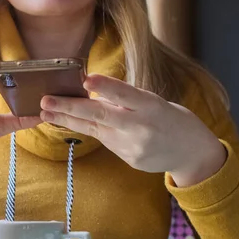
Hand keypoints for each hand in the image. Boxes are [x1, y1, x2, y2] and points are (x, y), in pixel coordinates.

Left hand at [40, 74, 226, 186]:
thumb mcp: (157, 103)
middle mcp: (141, 127)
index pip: (126, 94)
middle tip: (46, 101)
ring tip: (46, 112)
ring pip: (95, 129)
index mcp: (152, 106)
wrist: (193, 154)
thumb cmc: (174, 120)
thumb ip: (128, 100)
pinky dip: (89, 129)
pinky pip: (105, 140)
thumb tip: (95, 94)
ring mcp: (133, 146)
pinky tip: (71, 121)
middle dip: (70, 107)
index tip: (85, 80)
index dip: (106, 87)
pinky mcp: (128, 158)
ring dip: (68, 120)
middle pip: (101, 115)